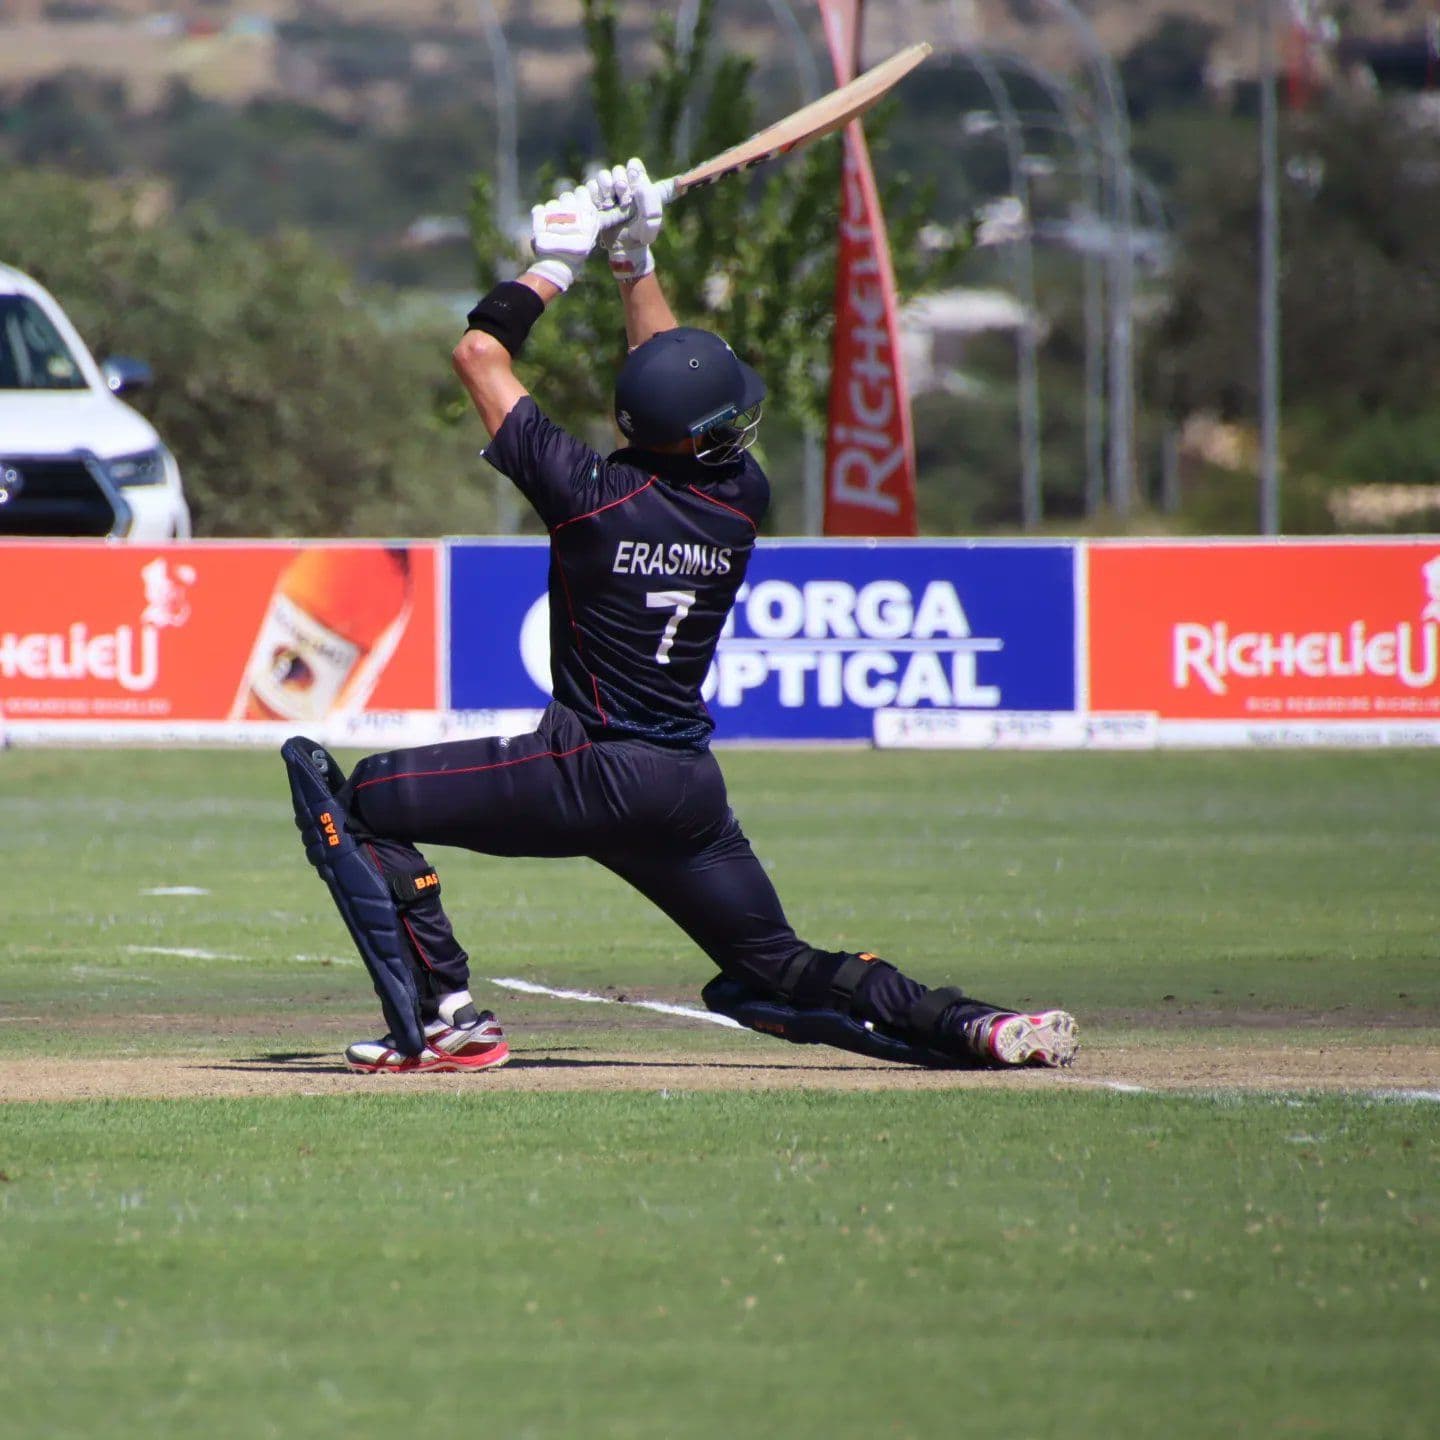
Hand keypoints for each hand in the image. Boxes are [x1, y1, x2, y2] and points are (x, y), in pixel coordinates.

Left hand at [528, 187, 599, 291]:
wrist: (558, 265)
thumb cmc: (576, 253)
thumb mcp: (589, 236)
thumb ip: (586, 218)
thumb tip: (584, 203)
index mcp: (585, 213)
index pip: (581, 191)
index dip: (578, 198)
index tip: (577, 208)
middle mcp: (571, 209)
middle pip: (566, 196)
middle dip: (565, 205)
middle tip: (564, 220)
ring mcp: (555, 212)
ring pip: (552, 203)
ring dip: (552, 212)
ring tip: (553, 228)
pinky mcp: (541, 217)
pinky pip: (539, 209)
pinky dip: (540, 217)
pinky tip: (544, 228)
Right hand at [587, 157, 664, 279]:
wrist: (621, 248)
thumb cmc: (641, 233)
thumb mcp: (652, 218)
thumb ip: (653, 199)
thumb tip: (646, 184)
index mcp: (638, 184)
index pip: (634, 165)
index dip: (633, 171)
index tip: (635, 184)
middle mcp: (623, 185)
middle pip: (617, 169)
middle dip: (620, 182)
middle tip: (623, 199)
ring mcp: (607, 191)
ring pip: (602, 175)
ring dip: (606, 188)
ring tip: (610, 206)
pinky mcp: (593, 198)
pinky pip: (590, 186)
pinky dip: (595, 196)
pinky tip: (600, 208)